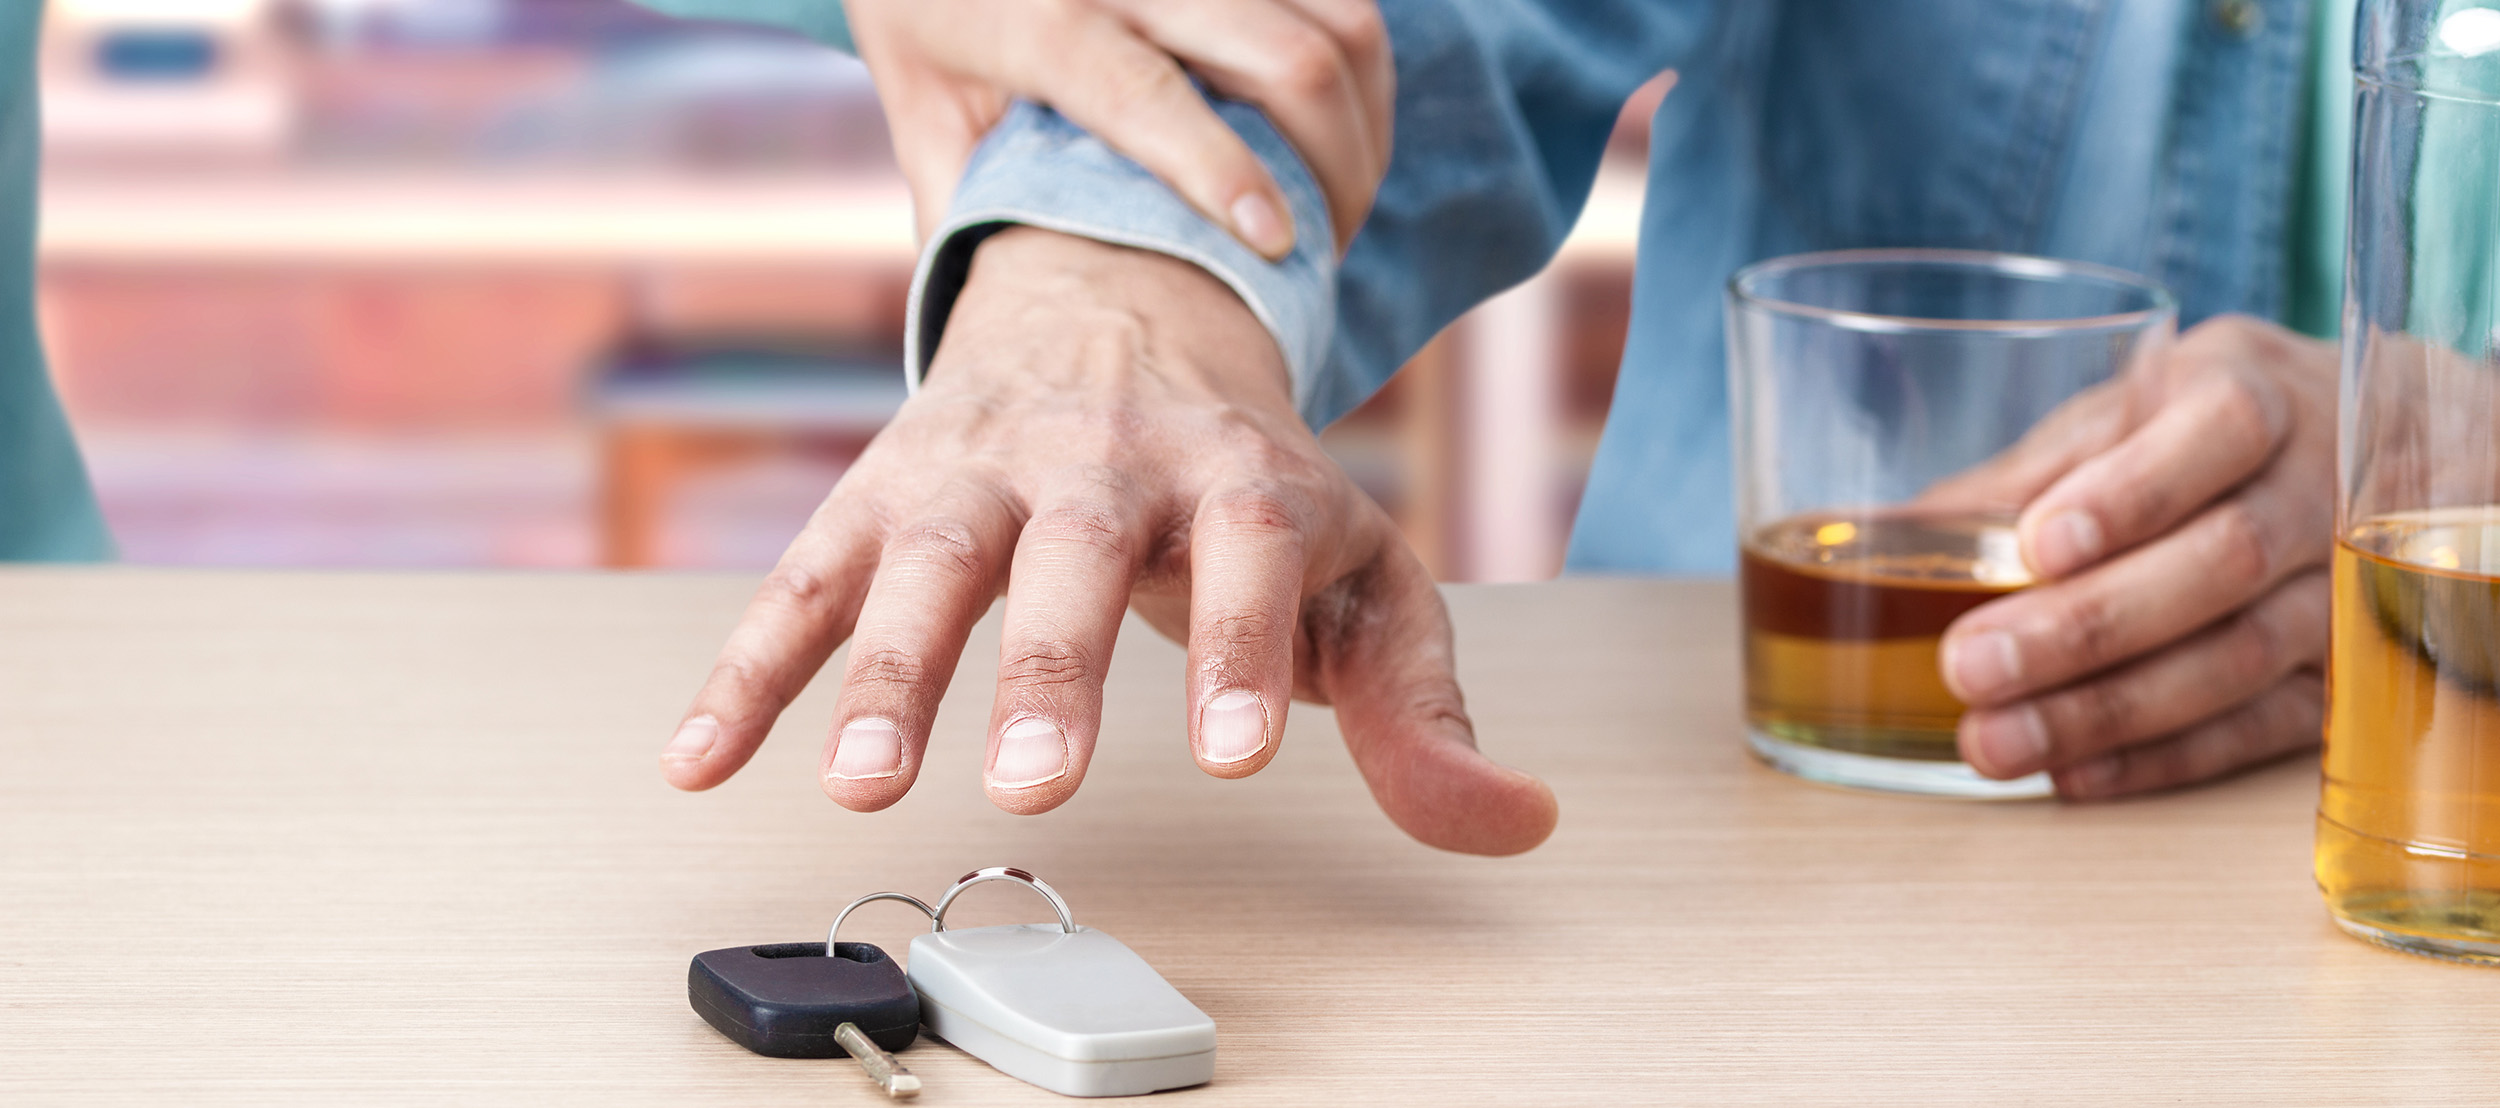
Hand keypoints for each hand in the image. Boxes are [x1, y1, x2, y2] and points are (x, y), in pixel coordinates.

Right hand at [658, 228, 1556, 854]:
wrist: (1123, 299)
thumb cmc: (1247, 477)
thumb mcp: (1360, 571)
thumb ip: (1422, 704)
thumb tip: (1514, 822)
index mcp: (1234, 472)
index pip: (1246, 550)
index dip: (1240, 646)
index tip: (1236, 750)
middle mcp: (1103, 457)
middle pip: (1068, 553)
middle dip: (1047, 669)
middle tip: (1032, 785)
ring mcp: (982, 469)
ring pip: (925, 559)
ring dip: (884, 669)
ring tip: (858, 780)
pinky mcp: (885, 491)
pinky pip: (805, 576)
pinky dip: (751, 664)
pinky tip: (703, 754)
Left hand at [845, 0, 1392, 257]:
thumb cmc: (931, 32)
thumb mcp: (925, 120)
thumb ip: (969, 210)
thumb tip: (1006, 341)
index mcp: (1042, 22)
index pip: (1145, 95)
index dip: (1221, 171)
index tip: (1279, 246)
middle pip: (1286, 53)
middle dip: (1335, 163)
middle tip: (1328, 247)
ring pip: (1344, 19)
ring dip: (1366, 121)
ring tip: (1346, 199)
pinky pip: (1349, 0)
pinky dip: (1368, 75)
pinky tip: (1347, 134)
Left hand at [1926, 316, 2335, 797]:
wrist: (2371, 460)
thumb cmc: (2205, 433)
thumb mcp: (2127, 416)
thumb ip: (2027, 474)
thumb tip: (1886, 536)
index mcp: (2257, 395)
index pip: (2219, 432)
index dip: (2133, 492)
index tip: (2041, 543)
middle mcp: (2319, 489)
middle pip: (2225, 561)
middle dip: (2089, 624)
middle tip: (1972, 665)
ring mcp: (2349, 590)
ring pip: (2242, 656)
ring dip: (2109, 710)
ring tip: (1995, 741)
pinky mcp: (2350, 676)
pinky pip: (2265, 729)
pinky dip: (2164, 757)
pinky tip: (2074, 775)